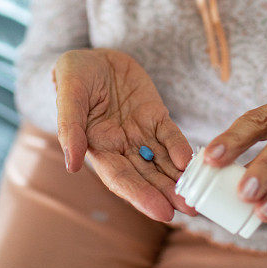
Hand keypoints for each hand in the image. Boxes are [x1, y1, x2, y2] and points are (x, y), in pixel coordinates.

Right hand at [53, 48, 196, 221]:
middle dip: (167, 194)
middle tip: (191, 210)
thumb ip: (70, 128)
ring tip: (198, 198)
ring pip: (162, 161)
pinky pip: (170, 135)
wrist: (94, 55)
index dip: (140, 195)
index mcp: (97, 147)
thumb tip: (72, 165)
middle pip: (146, 176)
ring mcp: (140, 132)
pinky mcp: (155, 115)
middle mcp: (121, 146)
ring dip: (179, 180)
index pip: (120, 178)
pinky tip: (191, 161)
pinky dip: (181, 148)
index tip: (161, 212)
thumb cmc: (74, 75)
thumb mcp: (68, 94)